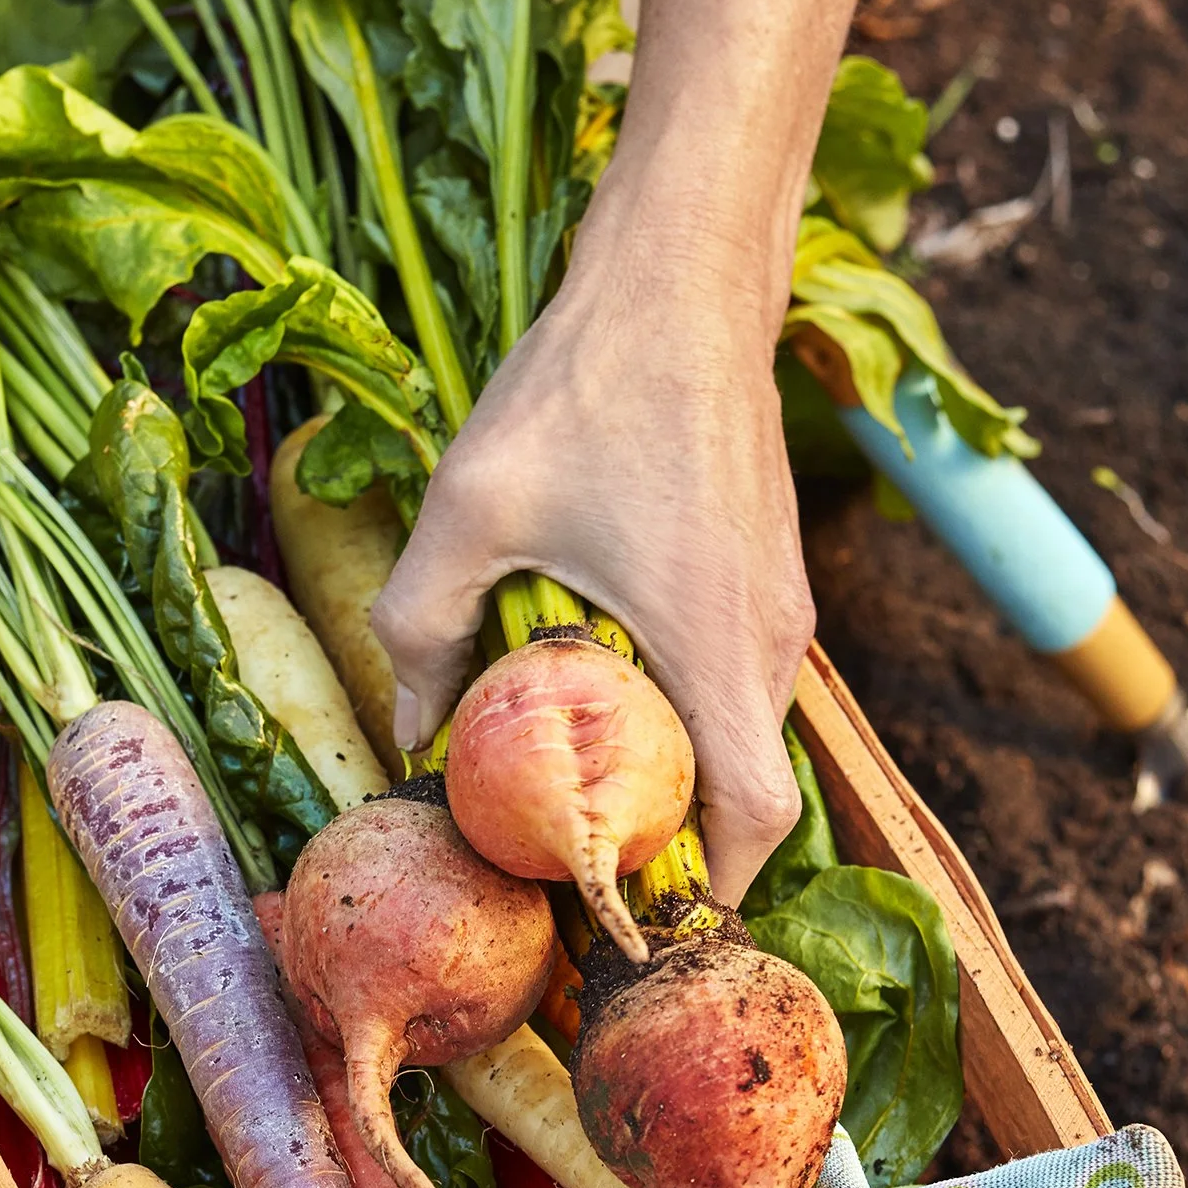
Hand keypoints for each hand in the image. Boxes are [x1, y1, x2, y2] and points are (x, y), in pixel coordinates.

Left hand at [372, 170, 811, 903]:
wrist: (684, 271)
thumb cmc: (588, 383)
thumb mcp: (471, 506)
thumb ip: (424, 625)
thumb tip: (408, 727)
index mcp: (721, 645)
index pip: (754, 821)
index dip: (703, 892)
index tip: (626, 916)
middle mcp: (772, 639)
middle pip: (740, 789)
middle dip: (663, 839)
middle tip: (565, 856)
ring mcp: (779, 602)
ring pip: (734, 729)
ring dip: (663, 763)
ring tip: (565, 772)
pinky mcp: (766, 569)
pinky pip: (729, 672)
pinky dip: (673, 702)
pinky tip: (588, 676)